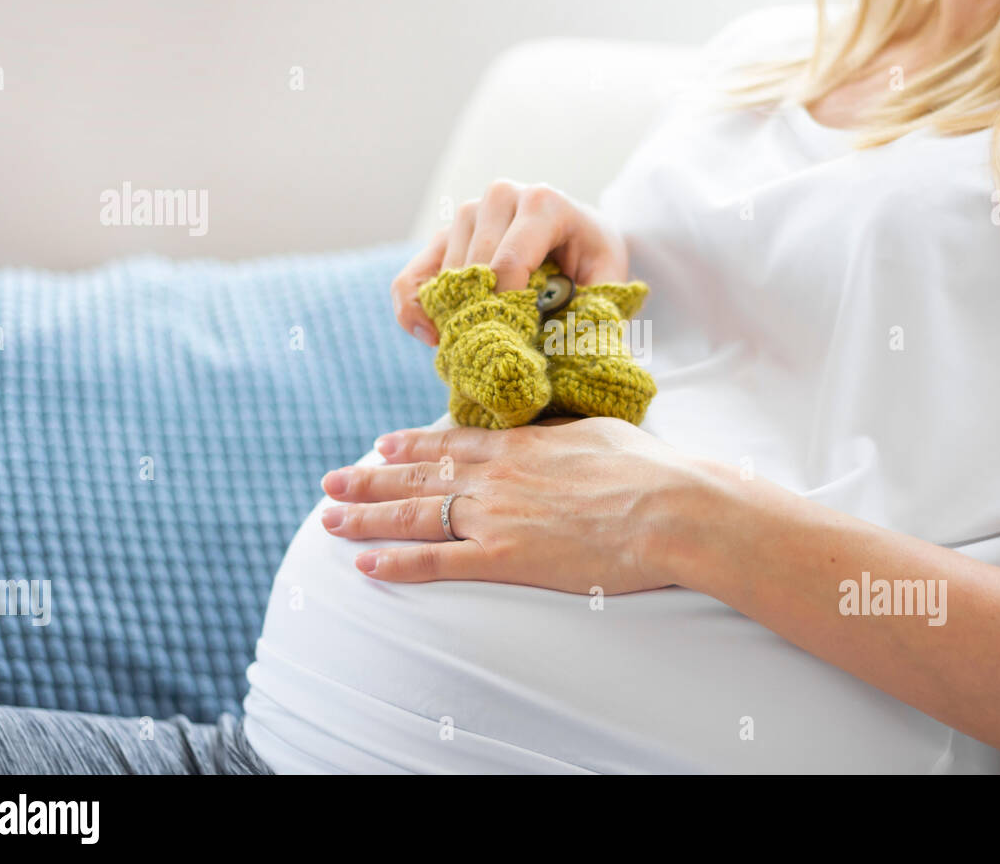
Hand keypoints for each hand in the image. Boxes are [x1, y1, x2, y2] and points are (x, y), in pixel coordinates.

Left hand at [317, 418, 721, 593]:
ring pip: (416, 516)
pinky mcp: (506, 558)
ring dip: (367, 517)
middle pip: (419, 478)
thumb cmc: (649, 470)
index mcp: (521, 445)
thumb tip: (550, 440)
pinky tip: (366, 564)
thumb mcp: (599, 434)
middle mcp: (496, 477)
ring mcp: (497, 516)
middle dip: (370, 479)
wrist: (670, 507)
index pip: (450, 444)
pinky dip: (398, 563)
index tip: (380, 444)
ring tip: (329, 518)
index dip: (410, 446)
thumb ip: (561, 438)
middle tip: (331, 480)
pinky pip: (439, 562)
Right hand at [391, 181, 628, 345]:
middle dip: (485, 317)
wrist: (579, 233)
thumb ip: (593, 305)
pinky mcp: (444, 234)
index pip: (510, 262)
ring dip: (458, 317)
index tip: (517, 347)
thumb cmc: (593, 259)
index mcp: (542, 202)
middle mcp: (500, 196)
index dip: (508, 311)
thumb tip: (566, 347)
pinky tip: (432, 338)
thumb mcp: (607, 279)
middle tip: (501, 354)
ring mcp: (467, 212)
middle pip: (474, 270)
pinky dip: (414, 311)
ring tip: (483, 345)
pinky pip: (411, 278)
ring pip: (444, 277)